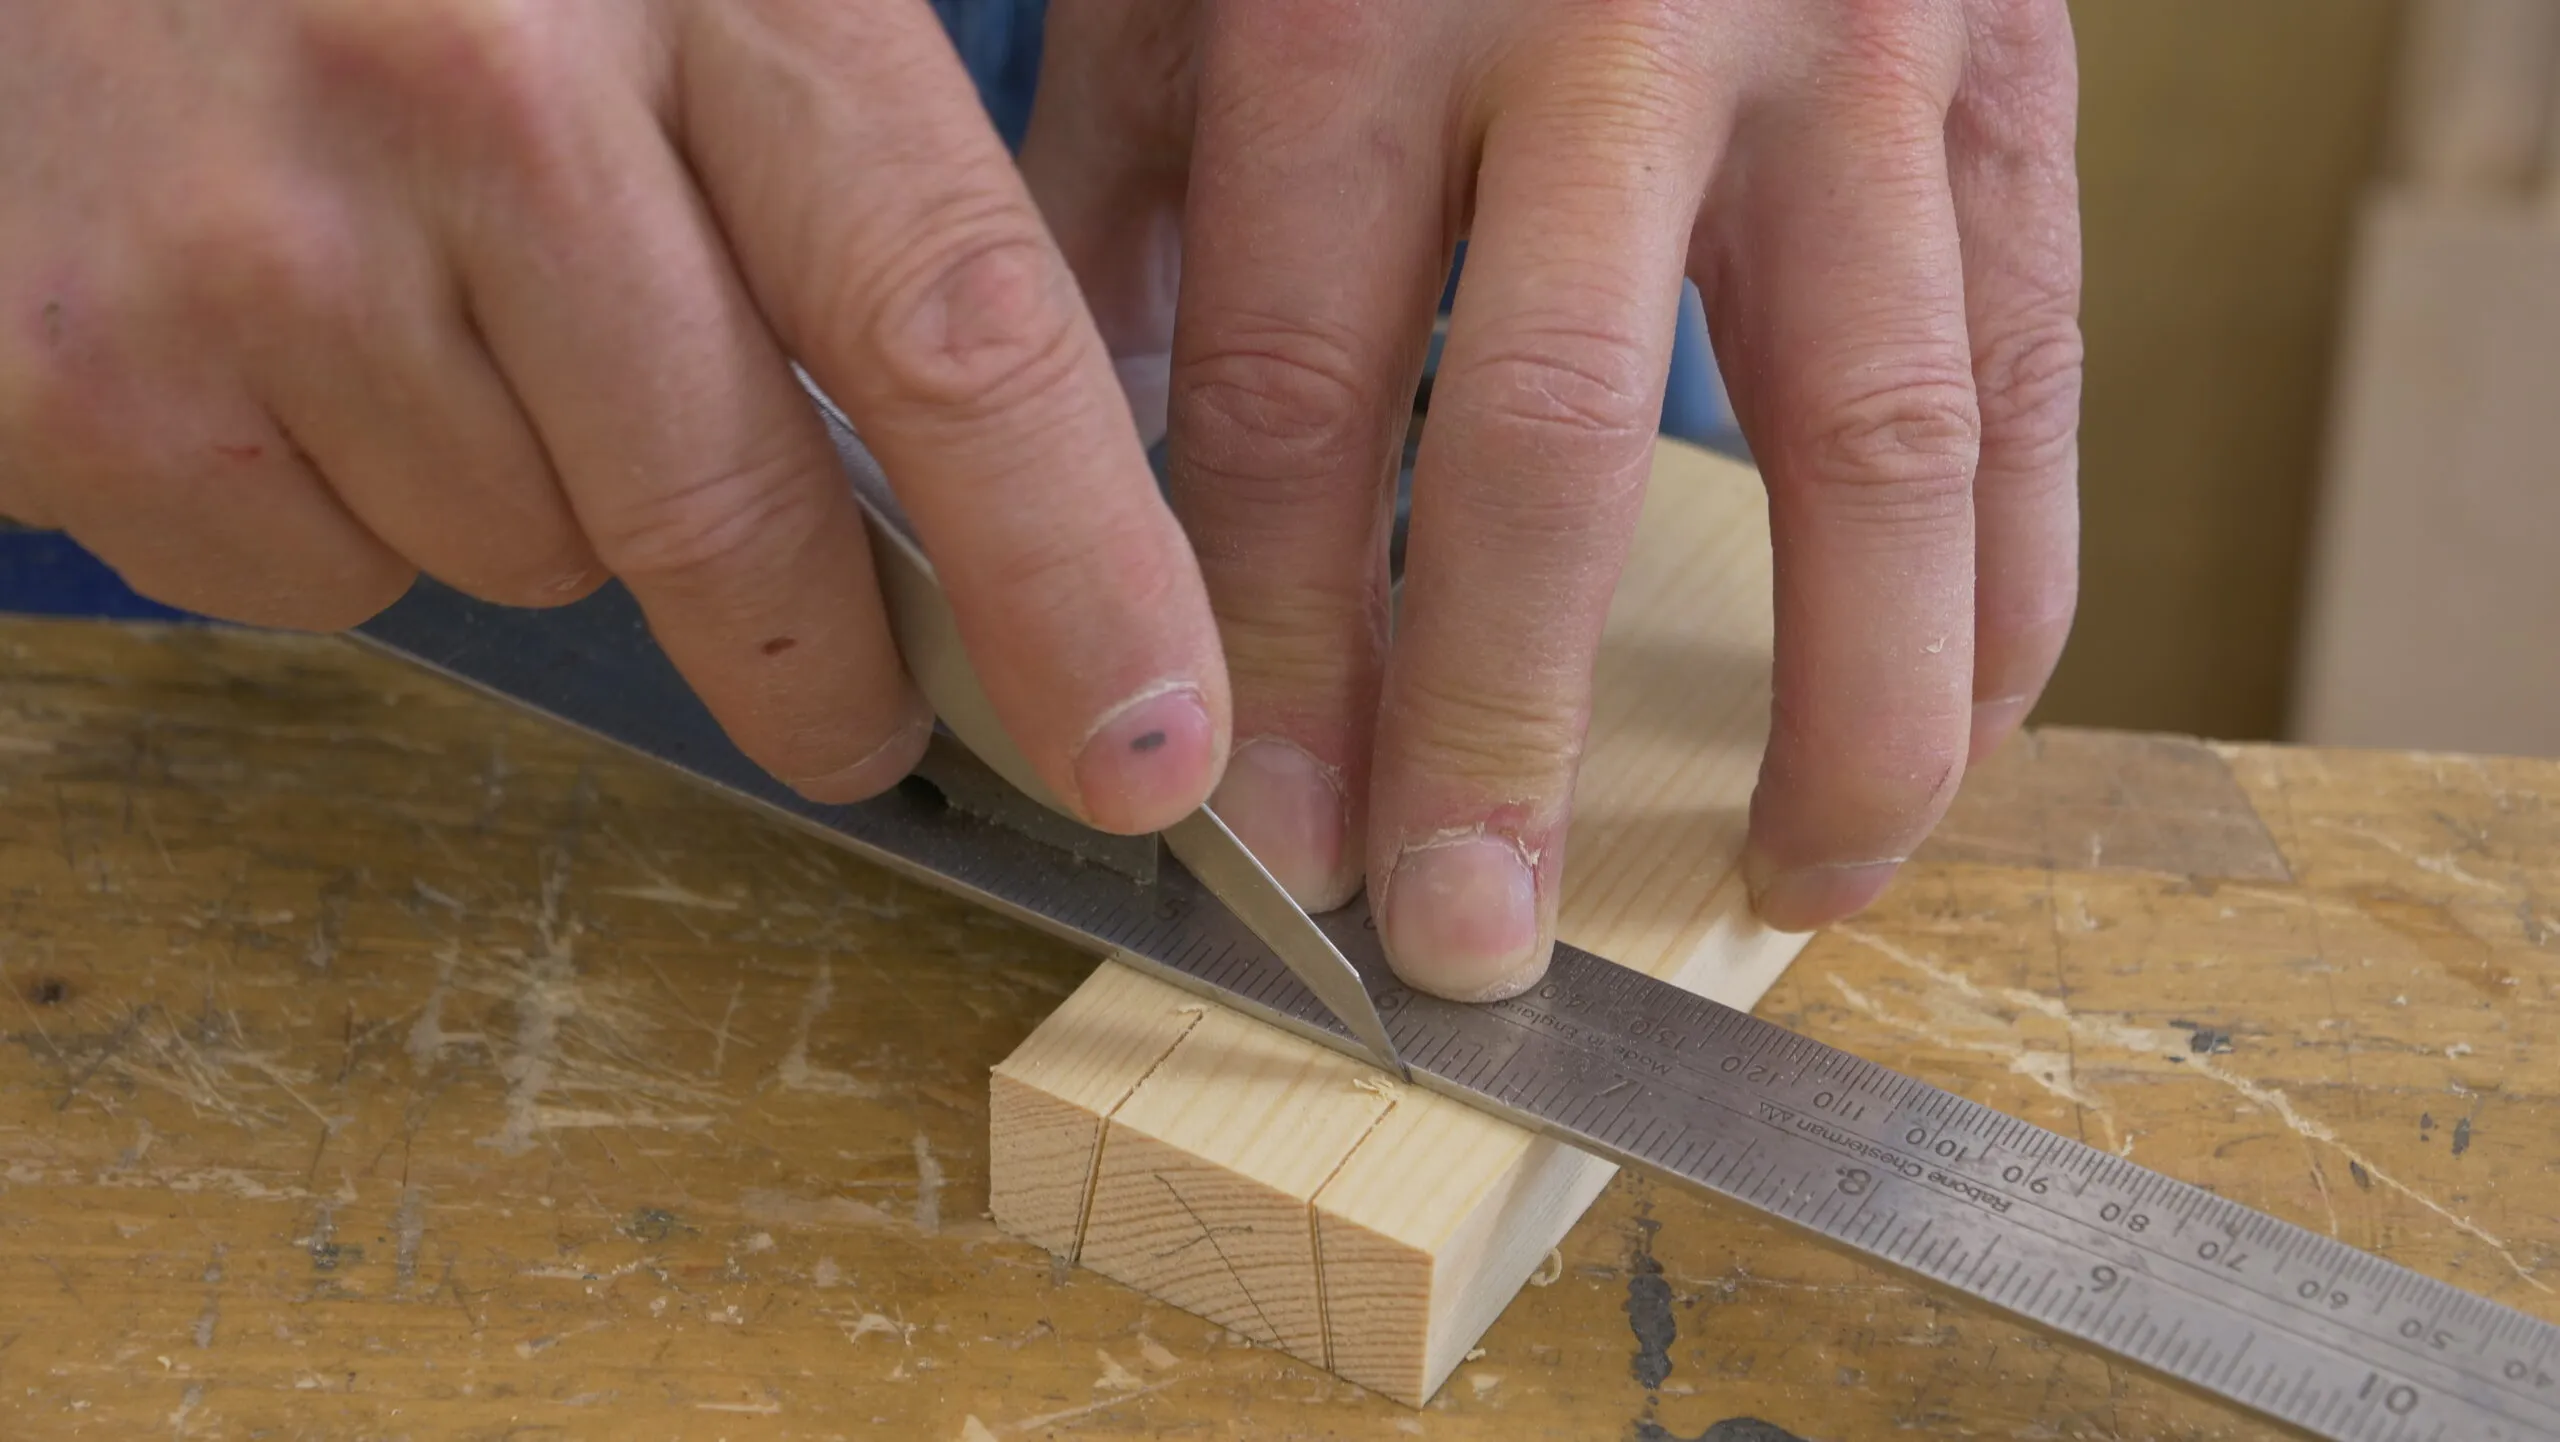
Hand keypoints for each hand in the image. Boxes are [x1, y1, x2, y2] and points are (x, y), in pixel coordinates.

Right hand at [0, 1, 1231, 835]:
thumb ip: (842, 175)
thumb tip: (1021, 486)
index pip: (950, 323)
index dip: (1074, 569)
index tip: (1148, 749)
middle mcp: (482, 93)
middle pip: (734, 514)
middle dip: (822, 667)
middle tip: (860, 718)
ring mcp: (264, 243)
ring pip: (530, 556)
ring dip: (542, 508)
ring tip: (438, 309)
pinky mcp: (90, 380)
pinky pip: (329, 577)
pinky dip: (347, 511)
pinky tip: (286, 340)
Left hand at [1026, 0, 2082, 997]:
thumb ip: (1122, 185)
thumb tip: (1053, 469)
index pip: (1279, 389)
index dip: (1262, 640)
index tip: (1259, 830)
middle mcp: (1603, 31)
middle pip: (1543, 439)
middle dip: (1493, 721)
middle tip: (1461, 936)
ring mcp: (1836, 59)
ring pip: (1868, 435)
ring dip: (1832, 704)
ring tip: (1783, 888)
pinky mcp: (2007, 83)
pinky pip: (2034, 377)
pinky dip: (2011, 590)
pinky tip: (1946, 737)